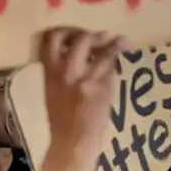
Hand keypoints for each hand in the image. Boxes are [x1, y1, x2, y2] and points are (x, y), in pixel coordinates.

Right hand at [38, 28, 124, 170]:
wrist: (72, 140)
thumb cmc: (63, 118)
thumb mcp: (54, 90)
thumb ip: (63, 71)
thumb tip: (84, 52)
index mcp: (48, 72)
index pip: (50, 39)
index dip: (65, 30)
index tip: (75, 33)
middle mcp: (63, 71)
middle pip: (78, 38)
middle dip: (91, 33)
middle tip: (100, 36)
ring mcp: (82, 77)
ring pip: (98, 48)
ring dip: (110, 41)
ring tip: (120, 40)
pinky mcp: (99, 85)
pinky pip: (109, 63)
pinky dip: (117, 54)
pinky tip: (123, 51)